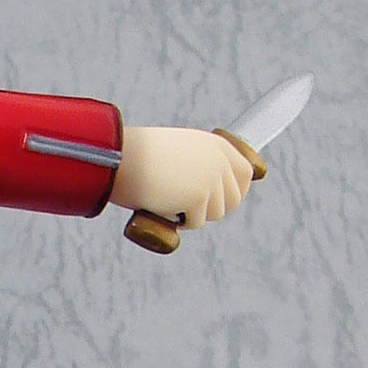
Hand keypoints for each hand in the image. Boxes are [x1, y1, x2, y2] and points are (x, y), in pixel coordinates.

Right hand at [109, 126, 253, 226]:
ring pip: (215, 214)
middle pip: (234, 199)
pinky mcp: (198, 197)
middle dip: (214, 209)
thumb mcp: (178, 153)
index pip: (245, 173)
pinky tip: (162, 208)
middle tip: (191, 210)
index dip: (236, 191)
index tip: (222, 202)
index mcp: (216, 145)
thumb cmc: (139, 158)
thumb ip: (198, 166)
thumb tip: (208, 195)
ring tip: (170, 204)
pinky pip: (195, 222)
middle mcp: (218, 160)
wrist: (123, 158)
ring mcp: (210, 179)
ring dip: (194, 215)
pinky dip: (178, 221)